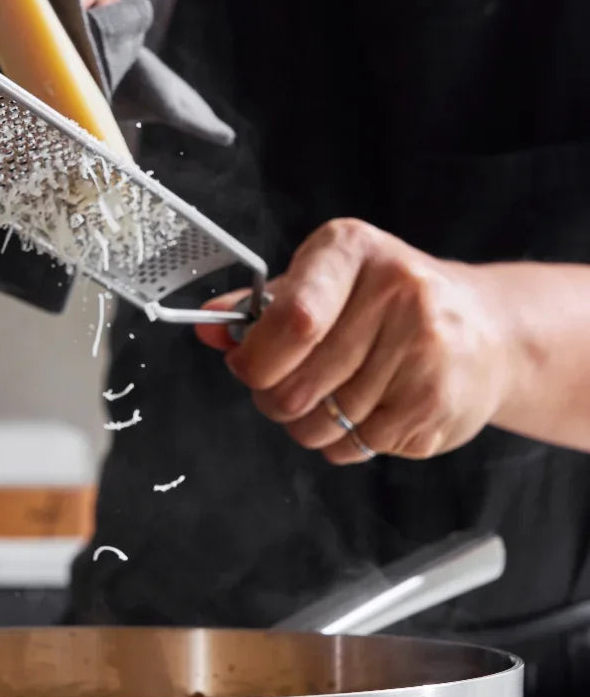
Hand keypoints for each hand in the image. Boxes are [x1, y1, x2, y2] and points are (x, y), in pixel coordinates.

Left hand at [198, 219, 513, 463]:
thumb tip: (205, 328)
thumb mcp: (327, 282)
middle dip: (275, 400)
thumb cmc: (391, 304)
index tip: (246, 366)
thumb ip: (261, 307)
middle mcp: (396, 292)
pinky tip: (370, 410)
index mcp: (353, 250)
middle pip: (296, 386)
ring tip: (335, 398)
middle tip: (286, 390)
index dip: (256, 358)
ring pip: (321, 424)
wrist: (490, 331)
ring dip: (310, 426)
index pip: (292, 319)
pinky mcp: (435, 402)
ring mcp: (423, 350)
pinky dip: (346, 442)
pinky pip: (355, 446)